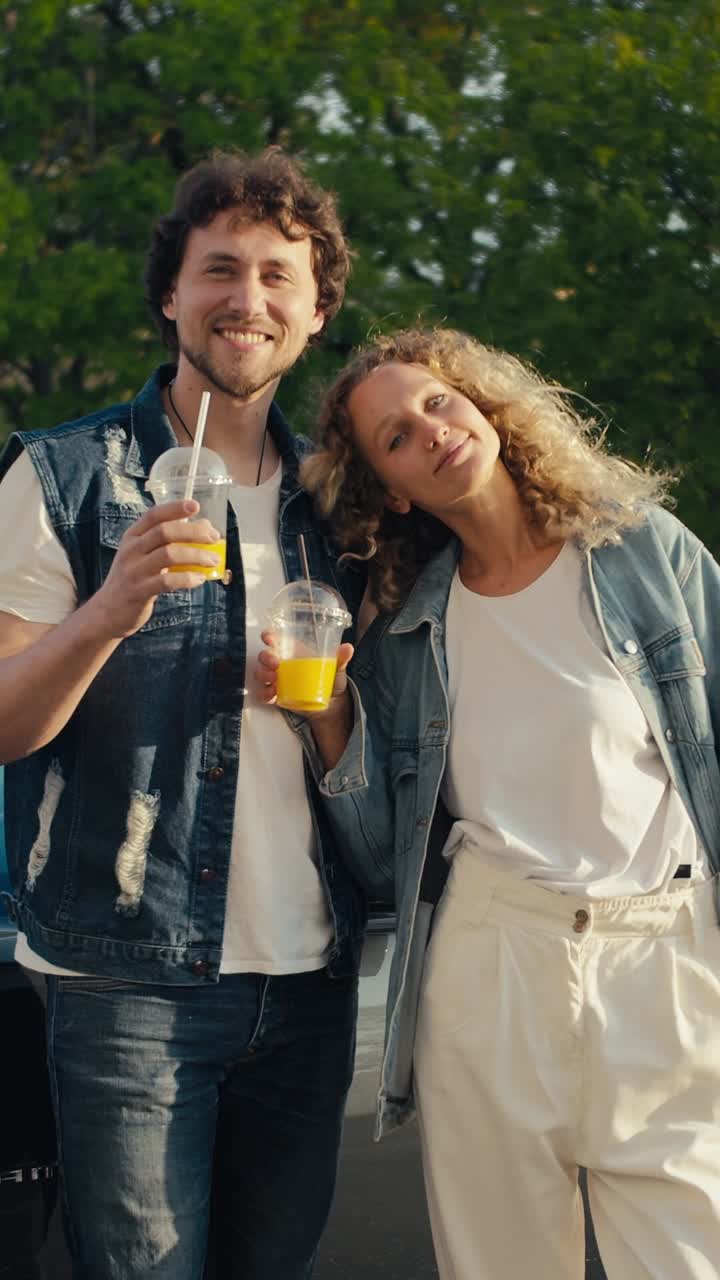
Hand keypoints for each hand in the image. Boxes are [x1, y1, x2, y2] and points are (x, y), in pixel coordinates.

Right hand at [90, 500, 220, 638]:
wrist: (109, 611)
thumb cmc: (135, 579)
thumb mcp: (145, 556)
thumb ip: (170, 542)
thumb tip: (204, 527)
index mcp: (132, 536)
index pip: (153, 515)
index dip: (174, 508)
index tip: (195, 505)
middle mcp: (131, 550)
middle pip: (165, 532)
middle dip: (193, 532)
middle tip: (214, 538)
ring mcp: (134, 570)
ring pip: (169, 554)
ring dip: (196, 555)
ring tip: (213, 560)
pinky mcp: (139, 591)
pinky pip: (167, 581)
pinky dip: (187, 578)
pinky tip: (200, 578)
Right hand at [255, 632, 353, 720]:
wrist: (331, 705)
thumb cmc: (331, 680)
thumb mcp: (337, 668)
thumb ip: (341, 659)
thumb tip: (348, 648)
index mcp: (293, 651)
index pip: (276, 640)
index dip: (269, 636)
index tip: (268, 637)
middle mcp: (282, 664)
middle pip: (265, 656)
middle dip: (266, 657)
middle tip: (274, 663)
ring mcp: (277, 680)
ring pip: (261, 674)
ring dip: (263, 675)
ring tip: (274, 679)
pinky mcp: (276, 696)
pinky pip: (263, 694)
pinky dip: (264, 694)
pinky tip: (273, 694)